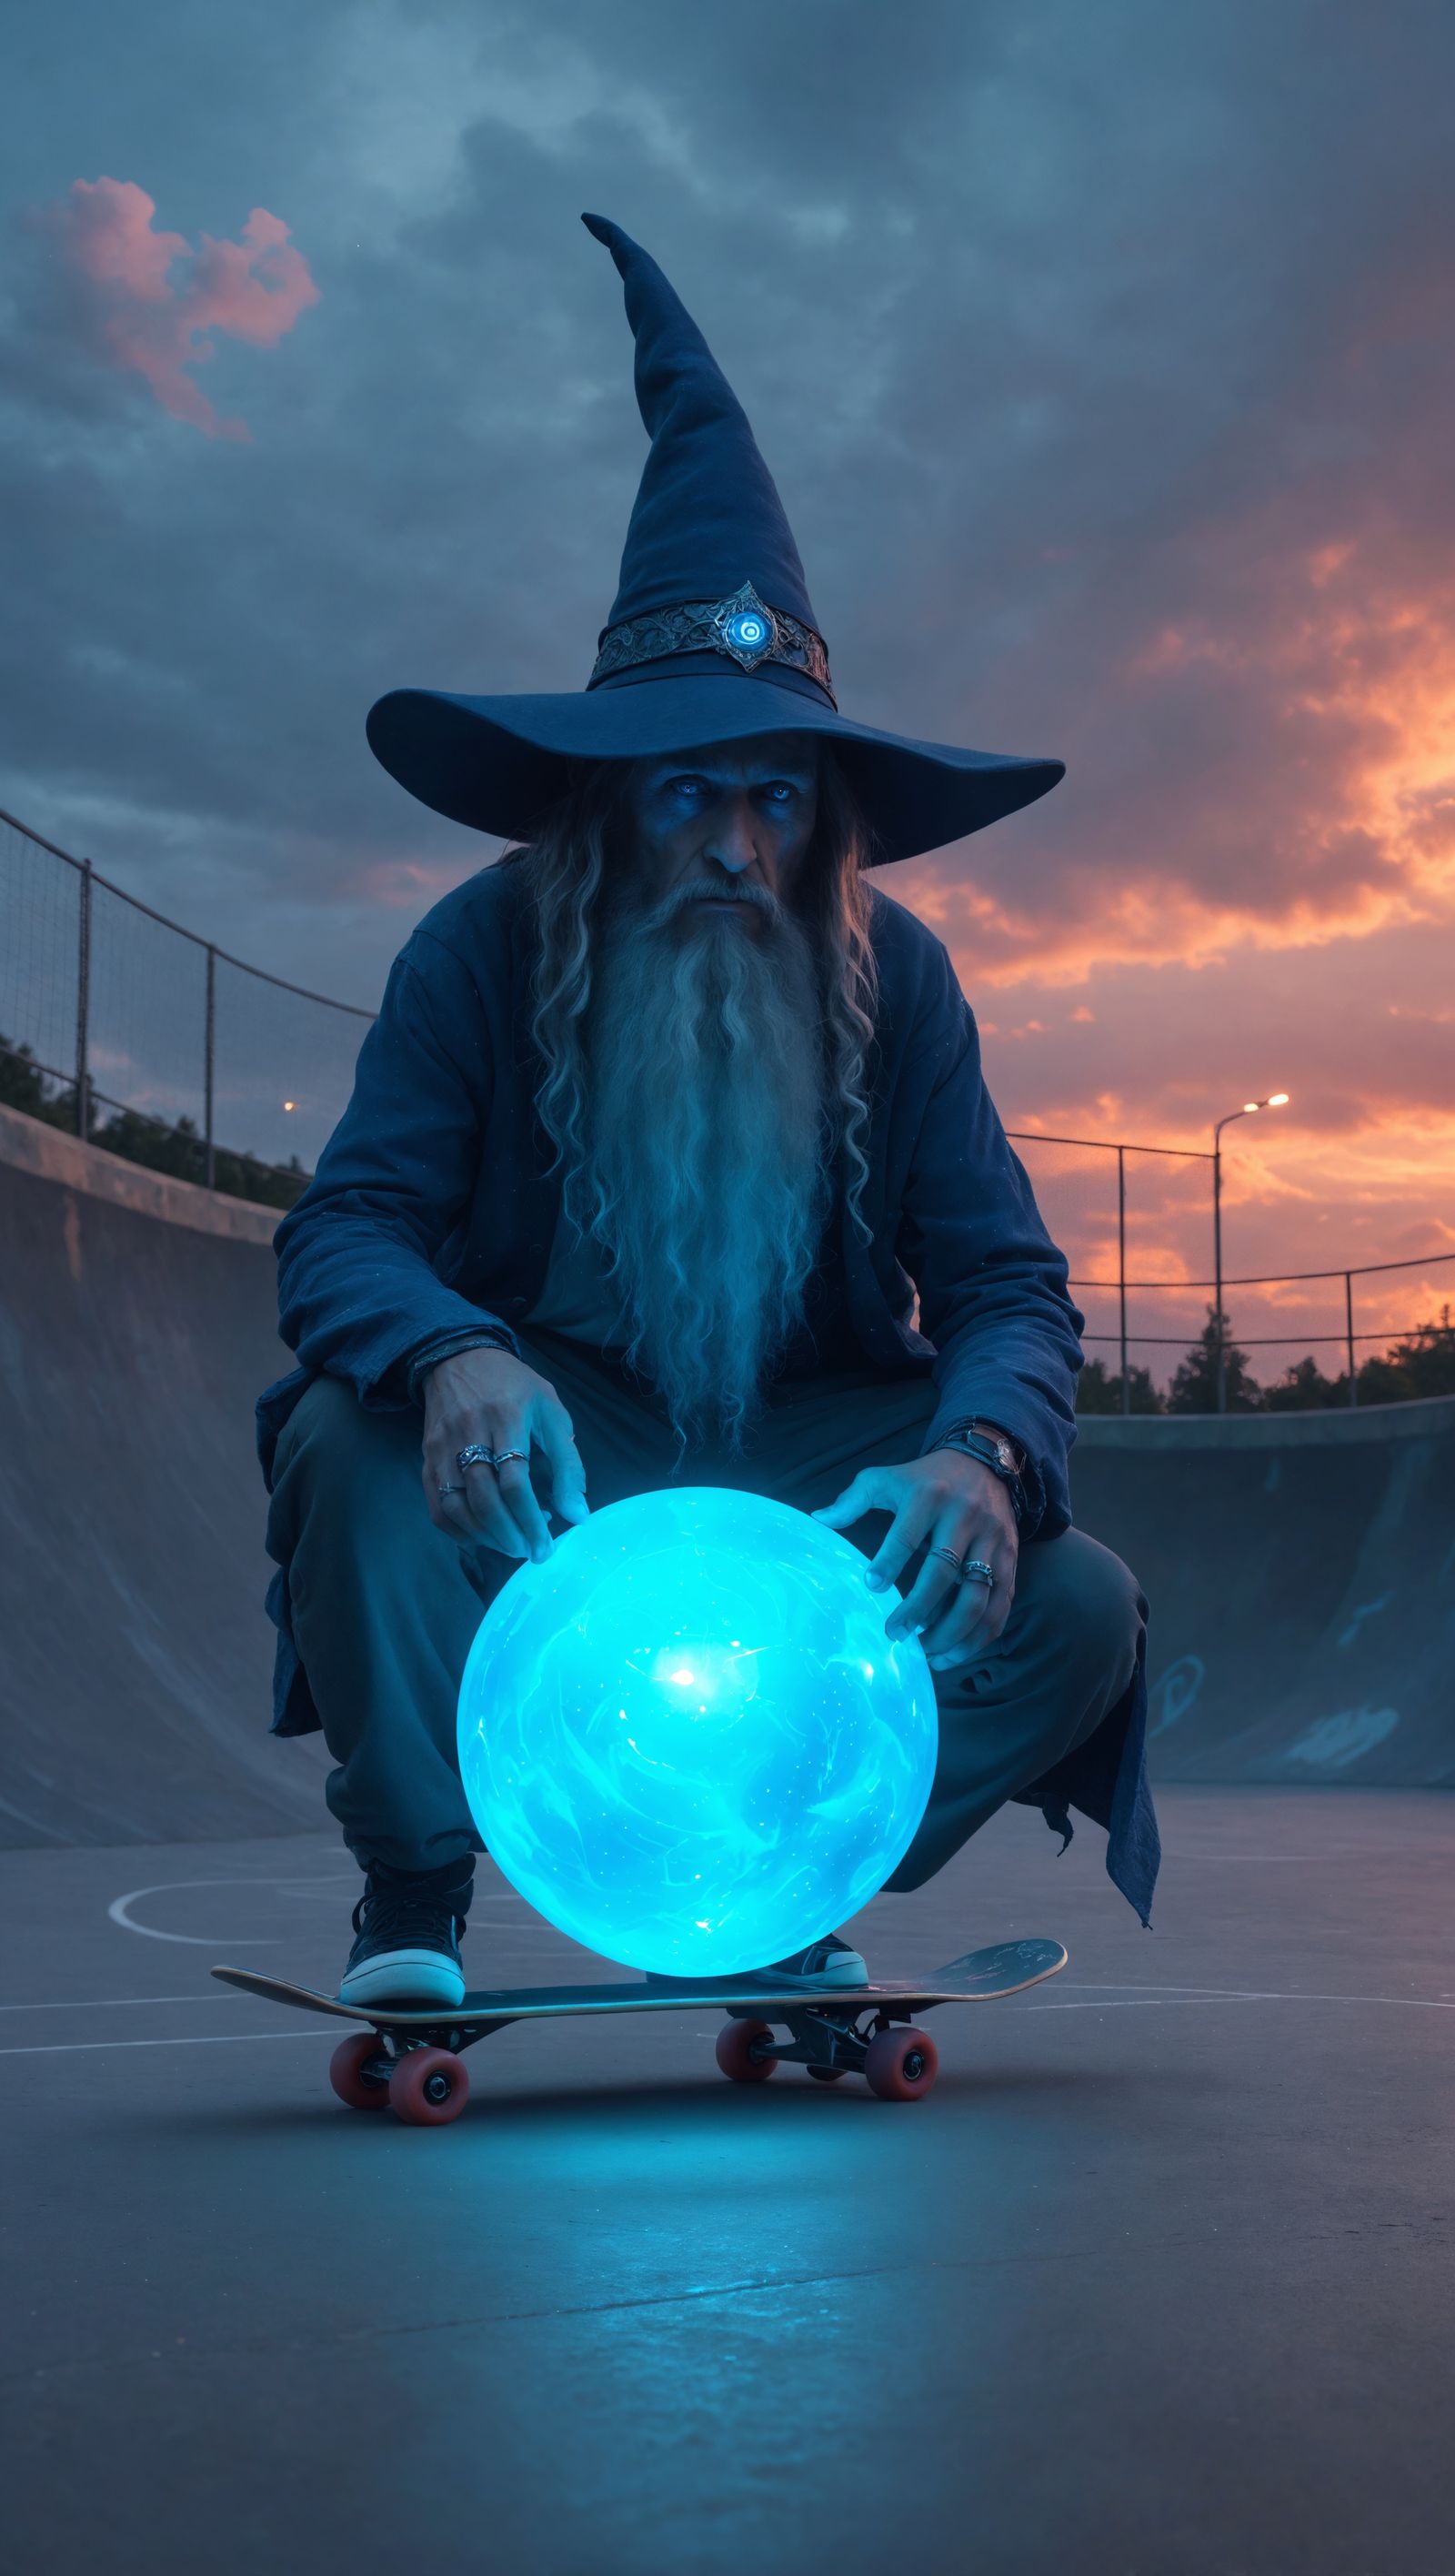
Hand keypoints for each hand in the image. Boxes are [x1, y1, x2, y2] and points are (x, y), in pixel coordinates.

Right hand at [422, 1346, 589, 1561]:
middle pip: (484, 1499)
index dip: (531, 1519)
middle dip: (510, 1535)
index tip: (546, 1544)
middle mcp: (469, 1433)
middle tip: (530, 1552)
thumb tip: (578, 1513)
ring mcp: (442, 1447)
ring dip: (485, 1537)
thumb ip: (568, 1463)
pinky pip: (437, 1506)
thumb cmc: (514, 1387)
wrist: (458, 1359)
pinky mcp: (427, 1458)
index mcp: (507, 1417)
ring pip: (457, 1506)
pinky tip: (481, 1537)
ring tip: (510, 1546)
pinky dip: (458, 1531)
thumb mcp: (551, 1412)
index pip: (515, 1481)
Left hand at [810, 1450, 1018, 1667]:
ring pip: (977, 1596)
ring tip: (926, 1652)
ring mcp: (992, 1541)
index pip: (906, 1535)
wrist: (987, 1462)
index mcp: (929, 1497)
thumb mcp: (888, 1477)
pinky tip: (955, 1653)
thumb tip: (818, 1520)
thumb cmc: (927, 1478)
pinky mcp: (1011, 1560)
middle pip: (943, 1572)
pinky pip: (1001, 1605)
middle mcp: (965, 1518)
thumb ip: (853, 1499)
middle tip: (895, 1634)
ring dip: (951, 1632)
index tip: (871, 1587)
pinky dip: (980, 1636)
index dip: (888, 1563)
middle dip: (917, 1609)